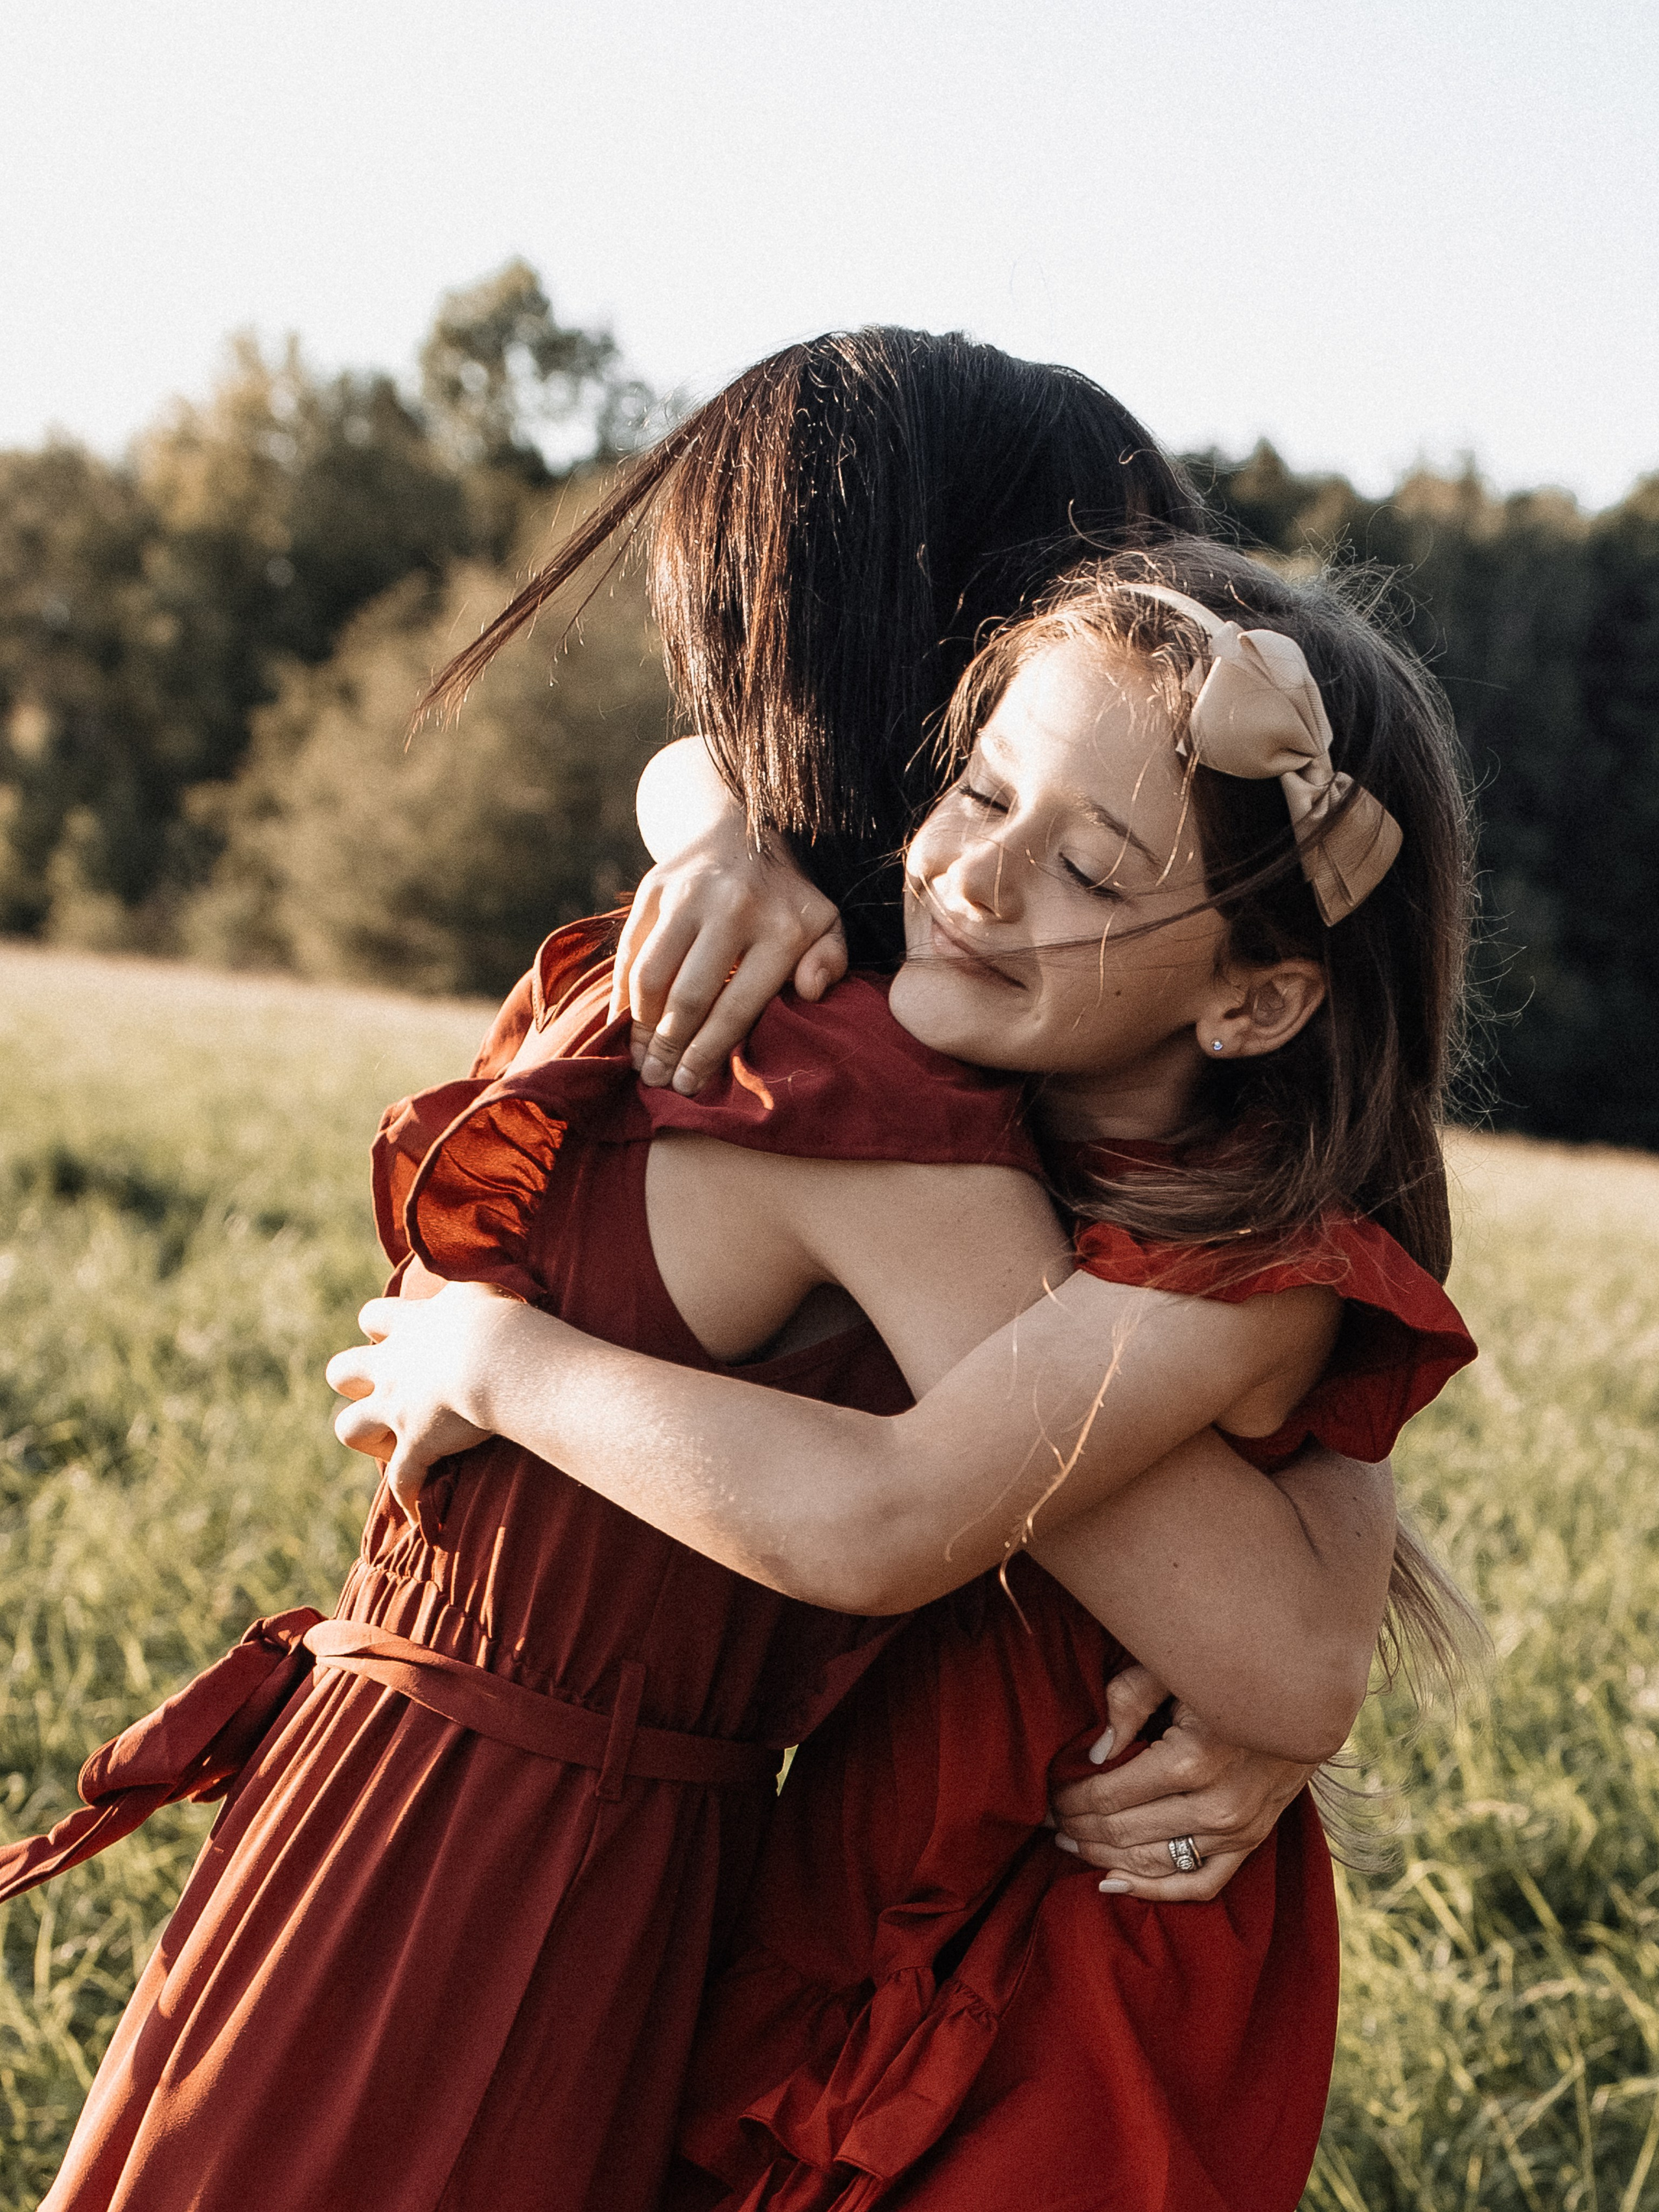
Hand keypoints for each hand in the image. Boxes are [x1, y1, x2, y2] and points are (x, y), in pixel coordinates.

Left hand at [326, 1283, 511, 1520]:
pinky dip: (410, 1497)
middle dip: (355, 1382)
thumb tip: (475, 1272)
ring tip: (396, 1444)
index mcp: (411, 1324)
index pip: (374, 1316)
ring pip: (348, 1428)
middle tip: (388, 1390)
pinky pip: (402, 1481)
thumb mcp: (481, 1286)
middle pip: (341, 1371)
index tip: (400, 1335)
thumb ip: (468, 1282)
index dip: (380, 1326)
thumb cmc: (502, 1318)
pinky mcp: (415, 1446)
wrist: (502, 1358)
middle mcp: (393, 1365)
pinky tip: (422, 1514)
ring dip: (367, 1436)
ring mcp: (398, 1408)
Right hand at [610, 824, 846, 1095]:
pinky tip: (623, 1022)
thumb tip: (811, 991)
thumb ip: (829, 960)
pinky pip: (630, 950)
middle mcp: (733, 908)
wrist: (742, 827)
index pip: (736, 1006)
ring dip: (639, 1026)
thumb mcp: (825, 924)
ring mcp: (689, 895)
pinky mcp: (655, 888)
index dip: (708, 1052)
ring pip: (651, 976)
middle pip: (689, 997)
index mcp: (781, 929)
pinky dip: (623, 992)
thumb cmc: (785, 899)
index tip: (689, 1083)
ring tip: (638, 1057)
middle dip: (669, 1048)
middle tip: (656, 1080)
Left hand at [1049, 1665, 1318, 1900]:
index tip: (1047, 1793)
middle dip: (1078, 1826)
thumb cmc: (1228, 1672)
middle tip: (1049, 1818)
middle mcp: (1216, 1806)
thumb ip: (1129, 1699)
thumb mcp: (1175, 1667)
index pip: (1108, 1795)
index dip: (1069, 1798)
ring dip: (1102, 1856)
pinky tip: (1112, 1882)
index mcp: (1192, 1759)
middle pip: (1123, 1832)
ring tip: (1069, 1842)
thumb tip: (1094, 1753)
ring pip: (1152, 1863)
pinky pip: (1199, 1886)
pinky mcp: (1253, 1843)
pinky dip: (1153, 1891)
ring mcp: (1238, 1832)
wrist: (1305, 1696)